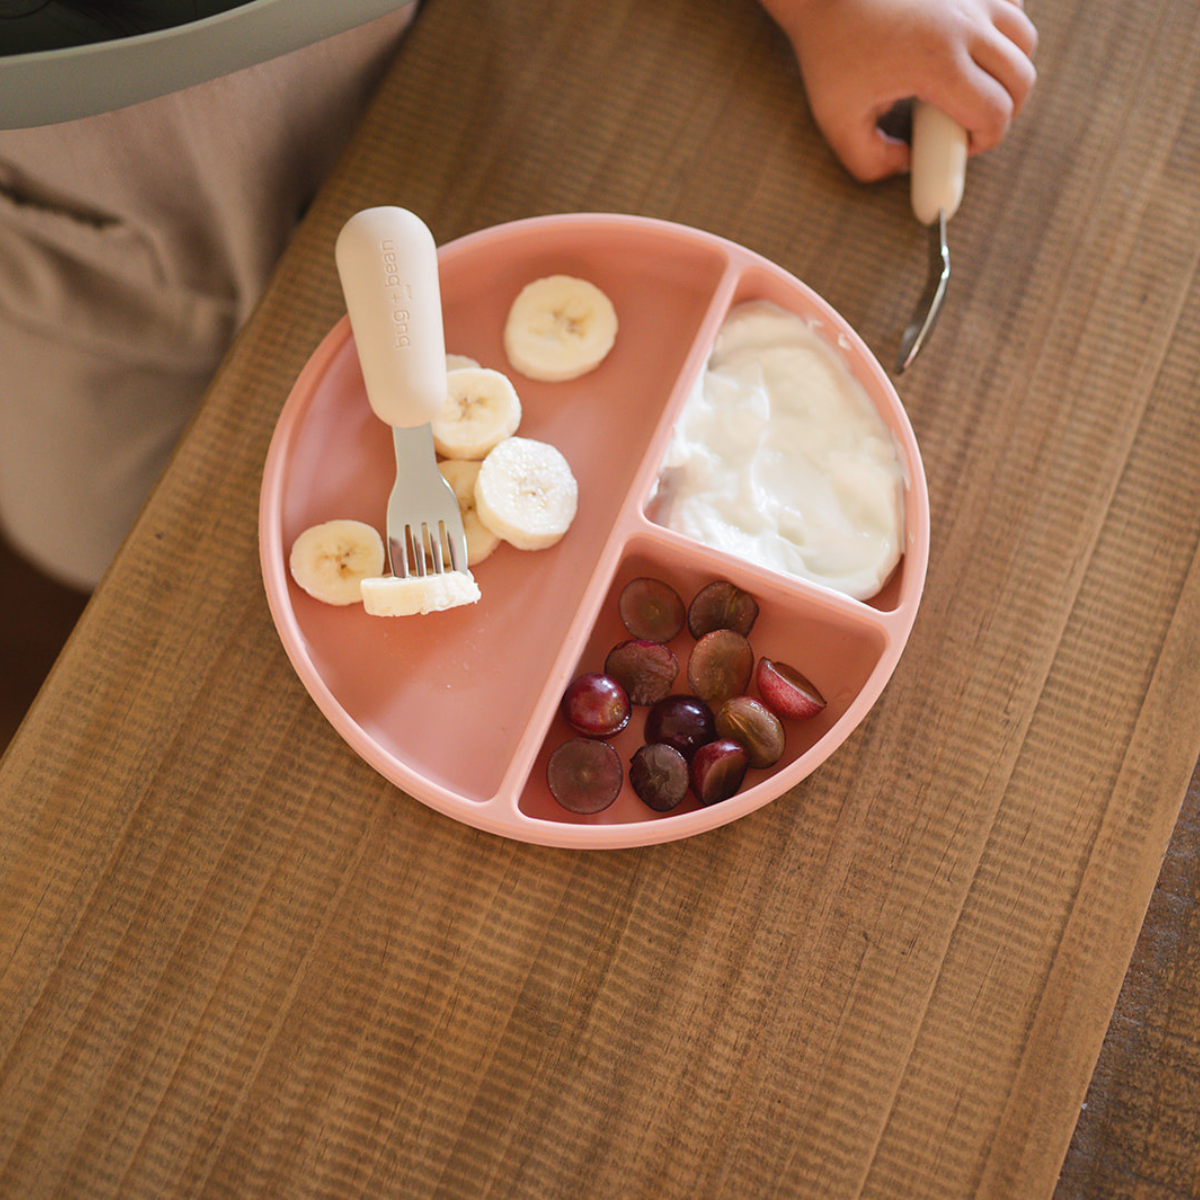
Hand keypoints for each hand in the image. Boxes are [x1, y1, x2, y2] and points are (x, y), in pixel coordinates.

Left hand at [762, 0, 1037, 181]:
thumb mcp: (837, 122)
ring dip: (1009, 70)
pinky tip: (973, 44)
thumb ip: (870, 163)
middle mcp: (965, 22)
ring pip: (1024, 38)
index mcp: (937, 63)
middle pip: (1021, 78)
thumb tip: (907, 164)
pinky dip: (1004, 29)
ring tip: (974, 85)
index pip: (995, 114)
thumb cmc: (829, 53)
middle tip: (972, 123)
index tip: (961, 146)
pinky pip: (1013, 4)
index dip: (985, 141)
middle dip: (1004, 112)